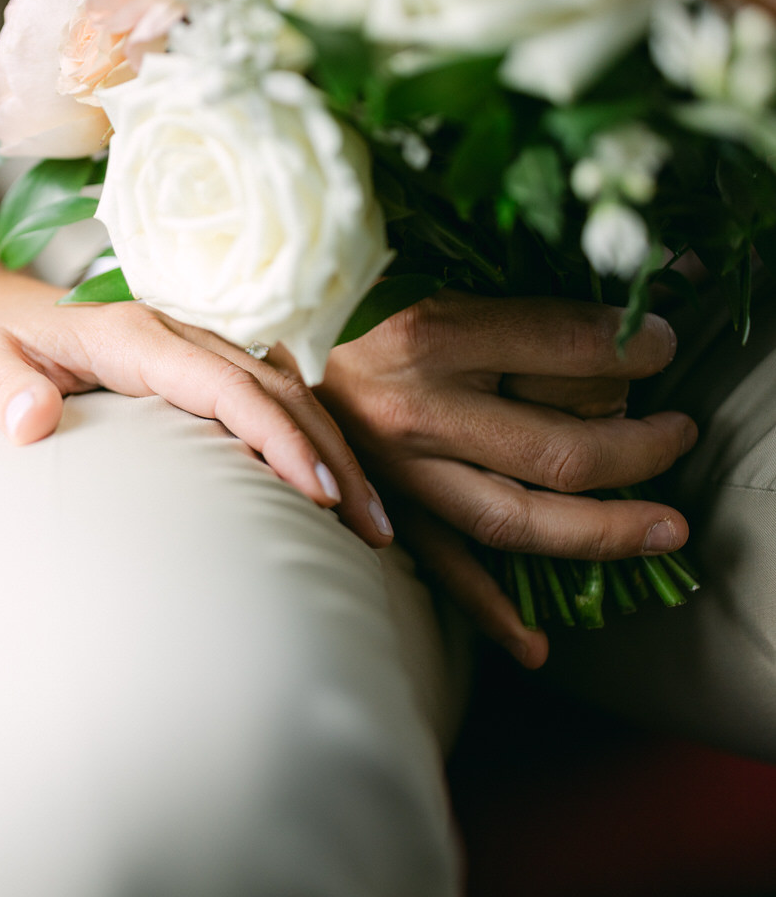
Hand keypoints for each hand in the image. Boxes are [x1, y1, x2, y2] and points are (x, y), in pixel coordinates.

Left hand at [0, 263, 394, 547]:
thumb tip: (32, 418)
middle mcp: (173, 334)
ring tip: (373, 521)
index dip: (277, 436)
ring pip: (281, 391)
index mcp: (132, 335)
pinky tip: (329, 483)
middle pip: (275, 389)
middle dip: (333, 455)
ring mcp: (187, 346)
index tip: (321, 492)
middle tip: (376, 530)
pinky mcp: (190, 364)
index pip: (224, 384)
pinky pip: (263, 395)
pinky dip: (304, 436)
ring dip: (331, 449)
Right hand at [316, 291, 696, 666]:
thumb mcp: (436, 282)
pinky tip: (536, 645)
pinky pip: (442, 568)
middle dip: (643, 448)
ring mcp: (394, 471)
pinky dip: (490, 611)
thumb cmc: (351, 306)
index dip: (640, 348)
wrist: (247, 342)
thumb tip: (636, 310)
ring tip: (661, 528)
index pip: (572, 348)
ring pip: (517, 517)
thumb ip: (526, 303)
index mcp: (432, 334)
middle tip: (681, 435)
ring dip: (601, 530)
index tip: (664, 344)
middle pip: (561, 447)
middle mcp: (415, 409)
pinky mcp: (377, 509)